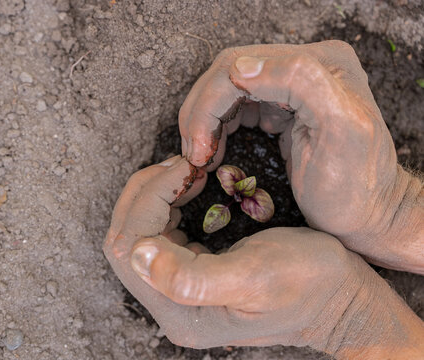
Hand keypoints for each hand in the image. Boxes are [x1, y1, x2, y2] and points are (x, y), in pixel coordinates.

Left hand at [103, 157, 423, 356]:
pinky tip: (189, 186)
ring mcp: (178, 292)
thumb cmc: (308, 283)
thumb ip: (191, 276)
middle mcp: (171, 305)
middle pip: (127, 239)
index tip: (185, 166)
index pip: (131, 245)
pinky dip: (166, 202)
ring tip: (187, 170)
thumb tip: (137, 254)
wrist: (339, 297)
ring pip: (139, 233)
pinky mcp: (191, 275)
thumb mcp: (255, 276)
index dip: (148, 197)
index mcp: (180, 311)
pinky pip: (159, 233)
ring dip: (154, 194)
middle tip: (182, 164)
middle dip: (146, 192)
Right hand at [179, 41, 422, 272]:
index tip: (200, 151)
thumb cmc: (355, 188)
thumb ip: (301, 81)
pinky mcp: (281, 105)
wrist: (368, 215)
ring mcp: (291, 85)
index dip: (209, 105)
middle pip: (228, 73)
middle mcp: (305, 65)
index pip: (242, 67)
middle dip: (201, 113)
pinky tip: (214, 149)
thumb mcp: (342, 131)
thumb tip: (241, 67)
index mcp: (322, 63)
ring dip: (204, 120)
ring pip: (226, 88)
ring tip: (200, 155)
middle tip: (194, 154)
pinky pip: (234, 104)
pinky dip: (216, 125)